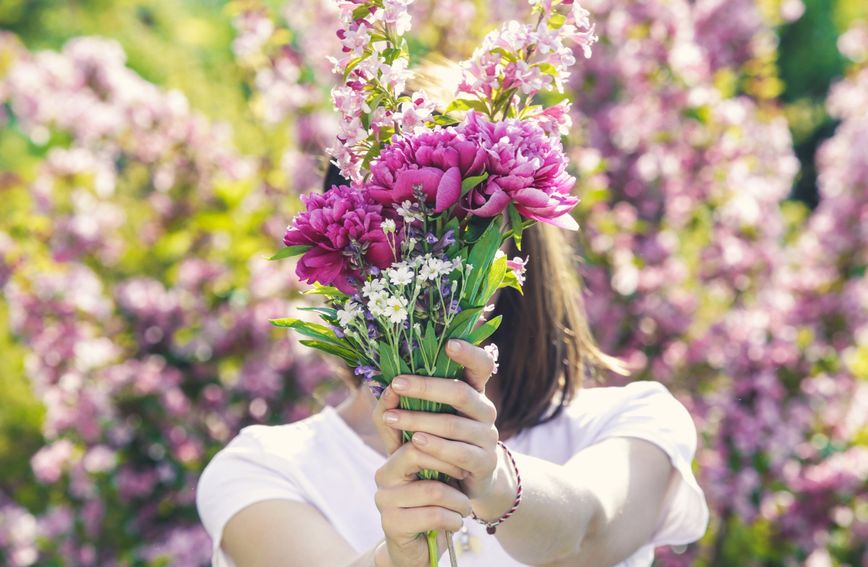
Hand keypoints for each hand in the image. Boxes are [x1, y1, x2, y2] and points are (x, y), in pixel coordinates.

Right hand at [371, 386, 471, 566]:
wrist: (424, 547)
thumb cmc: (437, 500)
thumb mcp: (440, 467)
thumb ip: (441, 436)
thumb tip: (452, 394)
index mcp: (394, 453)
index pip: (389, 421)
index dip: (398, 407)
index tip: (409, 394)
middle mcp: (384, 472)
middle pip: (415, 451)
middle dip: (449, 462)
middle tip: (466, 473)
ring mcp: (384, 499)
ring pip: (431, 488)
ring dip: (457, 500)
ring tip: (464, 507)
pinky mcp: (391, 524)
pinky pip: (433, 514)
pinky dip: (453, 519)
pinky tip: (457, 522)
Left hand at [379, 339, 500, 500]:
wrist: (459, 484)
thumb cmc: (434, 441)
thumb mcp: (417, 418)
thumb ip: (400, 402)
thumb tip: (384, 387)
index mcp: (473, 391)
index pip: (481, 365)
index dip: (470, 353)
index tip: (449, 343)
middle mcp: (484, 410)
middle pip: (461, 393)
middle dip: (426, 387)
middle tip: (397, 383)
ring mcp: (488, 437)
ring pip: (454, 424)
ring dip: (420, 420)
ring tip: (392, 418)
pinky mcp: (485, 463)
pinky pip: (460, 453)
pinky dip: (436, 447)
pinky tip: (415, 442)